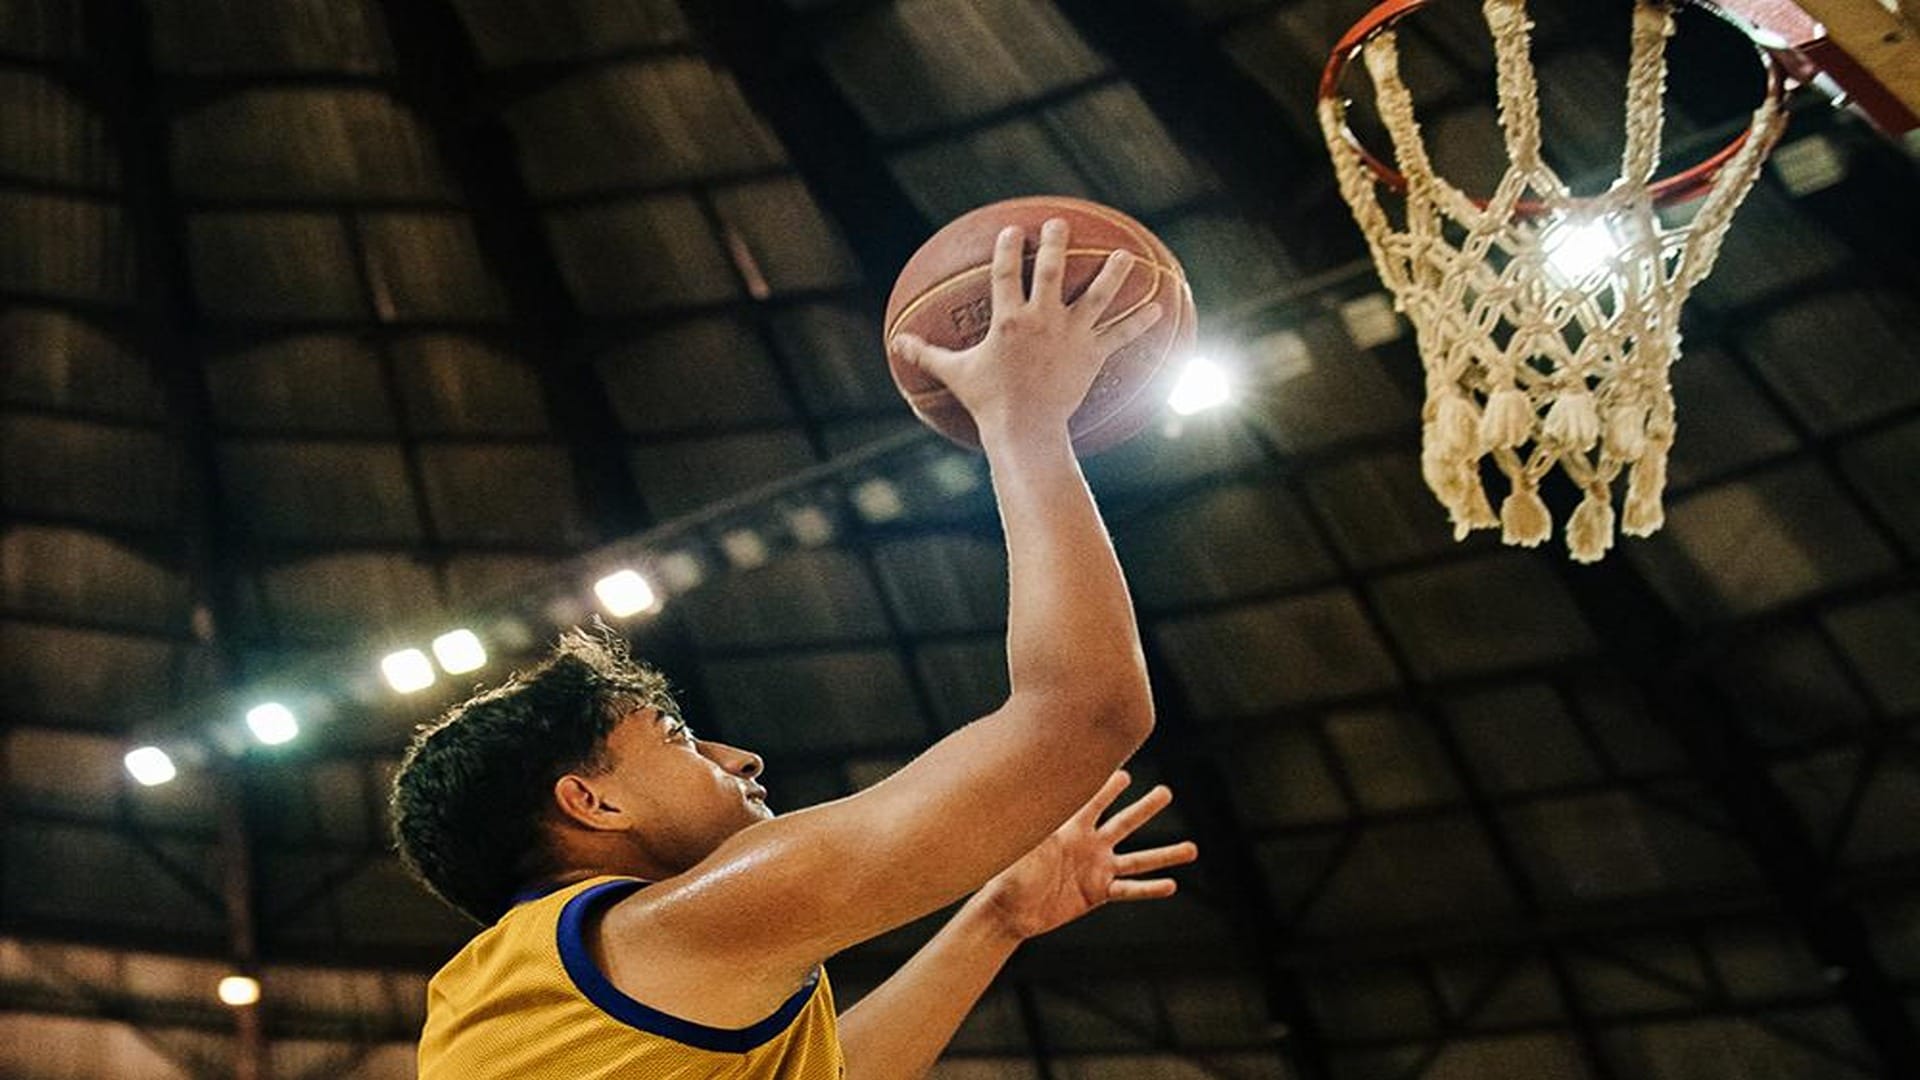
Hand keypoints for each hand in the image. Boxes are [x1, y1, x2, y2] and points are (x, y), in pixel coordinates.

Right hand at [890, 219, 1163, 442]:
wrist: (1025, 431)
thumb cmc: (988, 402)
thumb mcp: (955, 374)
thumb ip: (927, 354)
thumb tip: (897, 343)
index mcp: (1008, 320)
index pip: (1004, 274)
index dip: (1007, 249)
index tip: (1012, 231)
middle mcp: (1041, 320)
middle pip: (1051, 272)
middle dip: (1055, 244)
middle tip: (1060, 224)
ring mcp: (1071, 336)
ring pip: (1096, 297)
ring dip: (1113, 274)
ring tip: (1127, 257)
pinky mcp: (1092, 355)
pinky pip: (1120, 335)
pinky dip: (1140, 322)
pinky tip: (1159, 308)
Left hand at [972, 771, 1198, 941]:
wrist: (1011, 911)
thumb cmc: (1007, 875)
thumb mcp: (1019, 847)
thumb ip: (1029, 826)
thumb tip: (1024, 798)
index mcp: (1070, 829)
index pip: (1093, 802)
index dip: (1107, 788)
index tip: (1125, 773)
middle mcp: (1090, 846)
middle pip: (1124, 823)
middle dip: (1145, 808)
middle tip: (1166, 792)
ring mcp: (1097, 870)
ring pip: (1138, 859)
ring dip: (1164, 854)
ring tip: (1192, 849)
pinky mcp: (1099, 894)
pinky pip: (1130, 890)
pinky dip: (1150, 889)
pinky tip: (1171, 885)